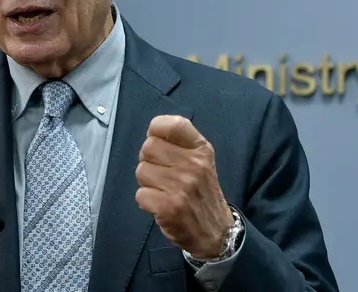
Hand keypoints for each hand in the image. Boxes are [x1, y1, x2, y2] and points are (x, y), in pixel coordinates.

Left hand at [135, 115, 233, 258]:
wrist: (217, 232)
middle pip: (148, 147)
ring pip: (141, 171)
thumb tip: (150, 135)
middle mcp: (194, 165)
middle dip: (149, 160)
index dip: (157, 130)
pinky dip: (146, 201)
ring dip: (147, 183)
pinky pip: (140, 194)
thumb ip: (180, 145)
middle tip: (162, 174)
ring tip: (163, 190)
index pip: (172, 125)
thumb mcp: (201, 162)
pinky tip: (161, 205)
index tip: (158, 142)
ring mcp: (182, 186)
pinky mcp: (169, 207)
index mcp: (202, 149)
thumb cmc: (201, 192)